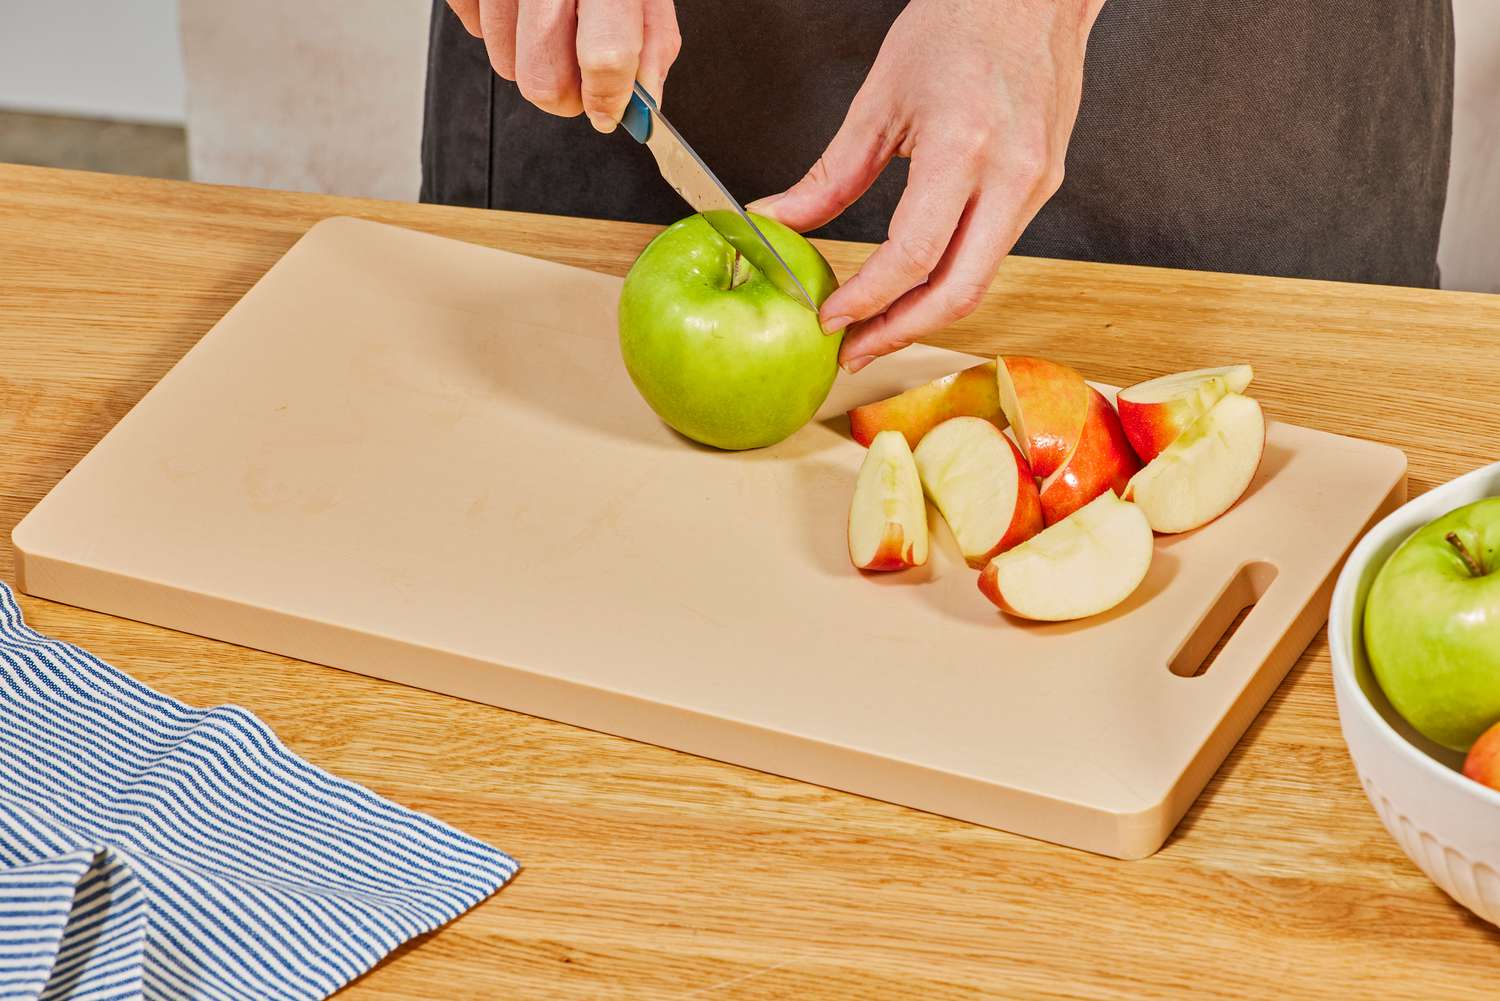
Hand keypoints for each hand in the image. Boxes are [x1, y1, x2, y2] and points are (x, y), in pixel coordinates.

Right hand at [446, 0, 680, 130]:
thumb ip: (651, 40)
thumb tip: (642, 100)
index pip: (605, 57)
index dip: (608, 98)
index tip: (609, 111)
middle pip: (543, 78)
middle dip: (566, 95)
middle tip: (581, 82)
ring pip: (505, 64)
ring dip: (531, 62)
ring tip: (552, 25)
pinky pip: (473, 29)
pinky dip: (499, 30)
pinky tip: (521, 5)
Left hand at [749, 0, 1103, 372]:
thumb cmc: (960, 24)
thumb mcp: (879, 99)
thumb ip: (830, 176)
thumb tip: (778, 222)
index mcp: (965, 147)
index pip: (913, 254)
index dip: (867, 299)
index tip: (828, 319)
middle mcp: (1011, 175)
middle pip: (958, 291)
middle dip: (898, 332)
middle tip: (851, 351)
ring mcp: (1036, 186)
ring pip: (980, 280)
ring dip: (923, 315)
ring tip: (874, 329)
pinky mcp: (1044, 187)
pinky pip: (992, 252)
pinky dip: (948, 280)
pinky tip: (912, 288)